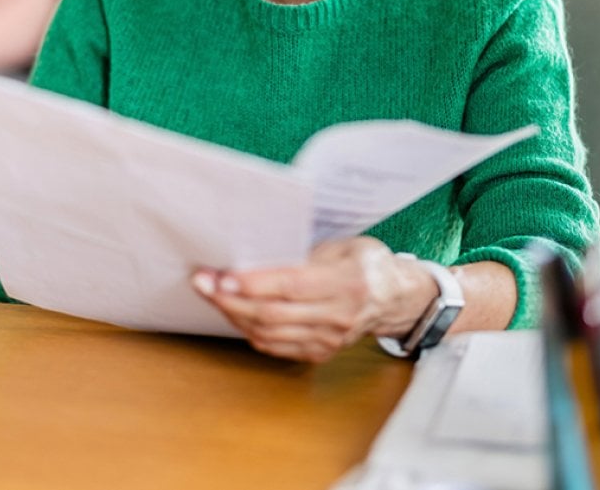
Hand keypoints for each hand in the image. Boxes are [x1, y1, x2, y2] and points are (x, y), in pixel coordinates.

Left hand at [191, 236, 434, 362]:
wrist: (396, 300)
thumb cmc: (367, 264)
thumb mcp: (345, 246)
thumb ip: (307, 253)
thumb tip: (259, 254)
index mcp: (347, 283)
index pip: (292, 286)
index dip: (254, 283)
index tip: (222, 275)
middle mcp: (338, 316)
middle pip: (273, 314)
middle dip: (231, 299)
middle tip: (203, 283)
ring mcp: (328, 340)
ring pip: (269, 333)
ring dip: (234, 315)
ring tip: (212, 295)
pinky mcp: (320, 353)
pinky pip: (275, 346)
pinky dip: (249, 330)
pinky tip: (235, 313)